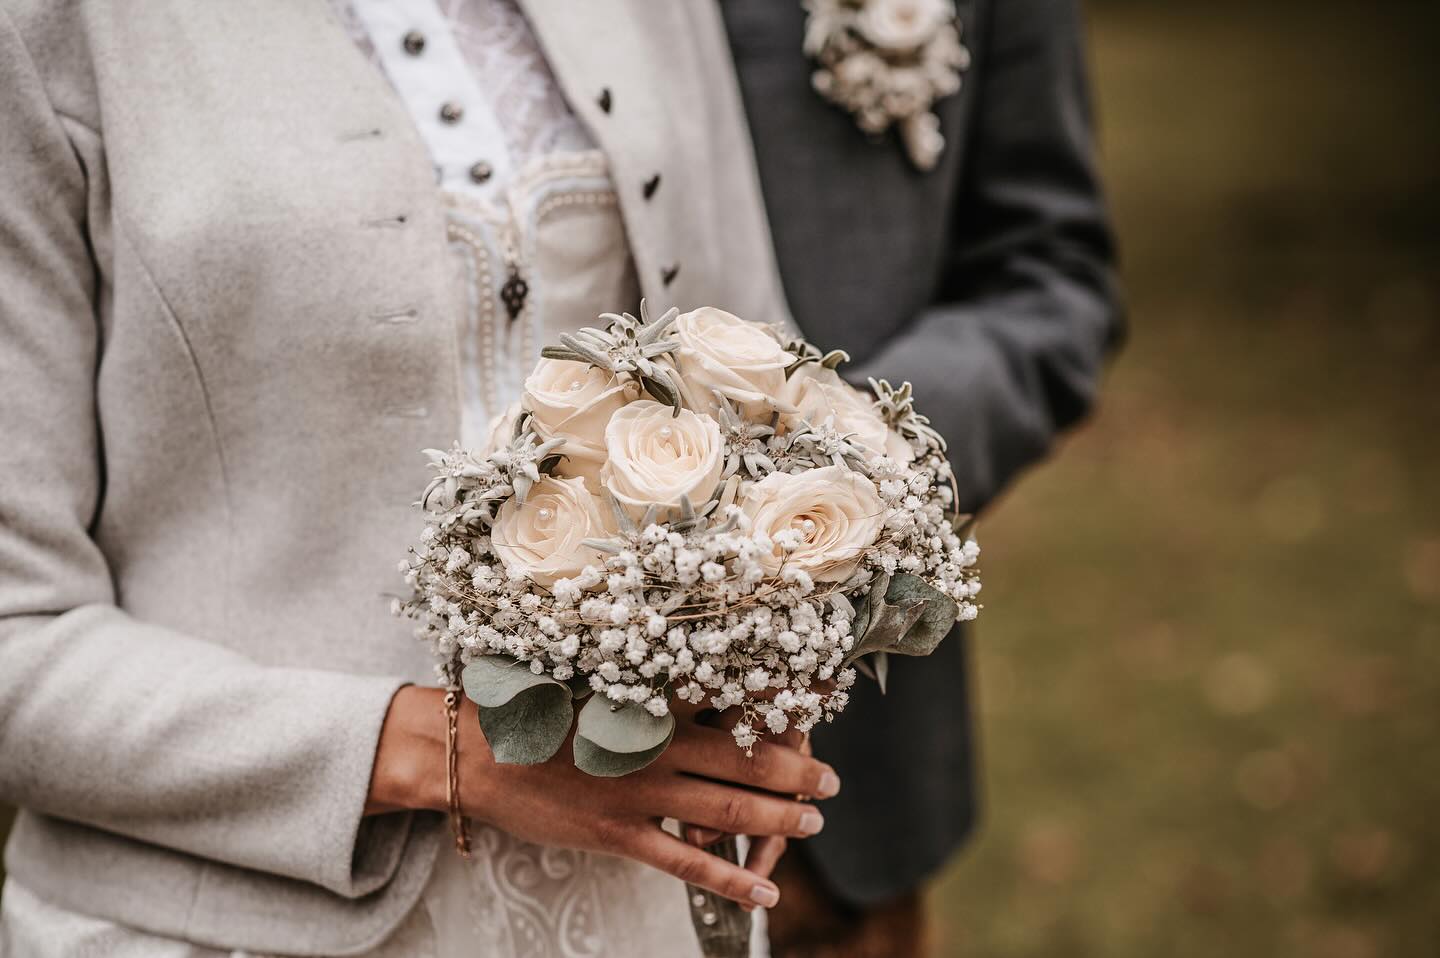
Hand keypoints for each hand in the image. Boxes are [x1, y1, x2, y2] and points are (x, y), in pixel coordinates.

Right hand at [367, 686, 841, 908]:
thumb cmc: (532, 706)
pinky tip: (767, 890)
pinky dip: (731, 877)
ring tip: (813, 821)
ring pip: (728, 809)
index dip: (780, 692)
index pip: (731, 692)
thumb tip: (693, 659)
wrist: (476, 751)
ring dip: (778, 817)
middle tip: (832, 776)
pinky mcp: (620, 834)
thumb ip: (645, 678)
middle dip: (796, 768)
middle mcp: (654, 745)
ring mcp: (639, 794)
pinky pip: (687, 862)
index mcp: (650, 700)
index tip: (824, 688)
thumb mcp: (592, 678)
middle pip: (744, 758)